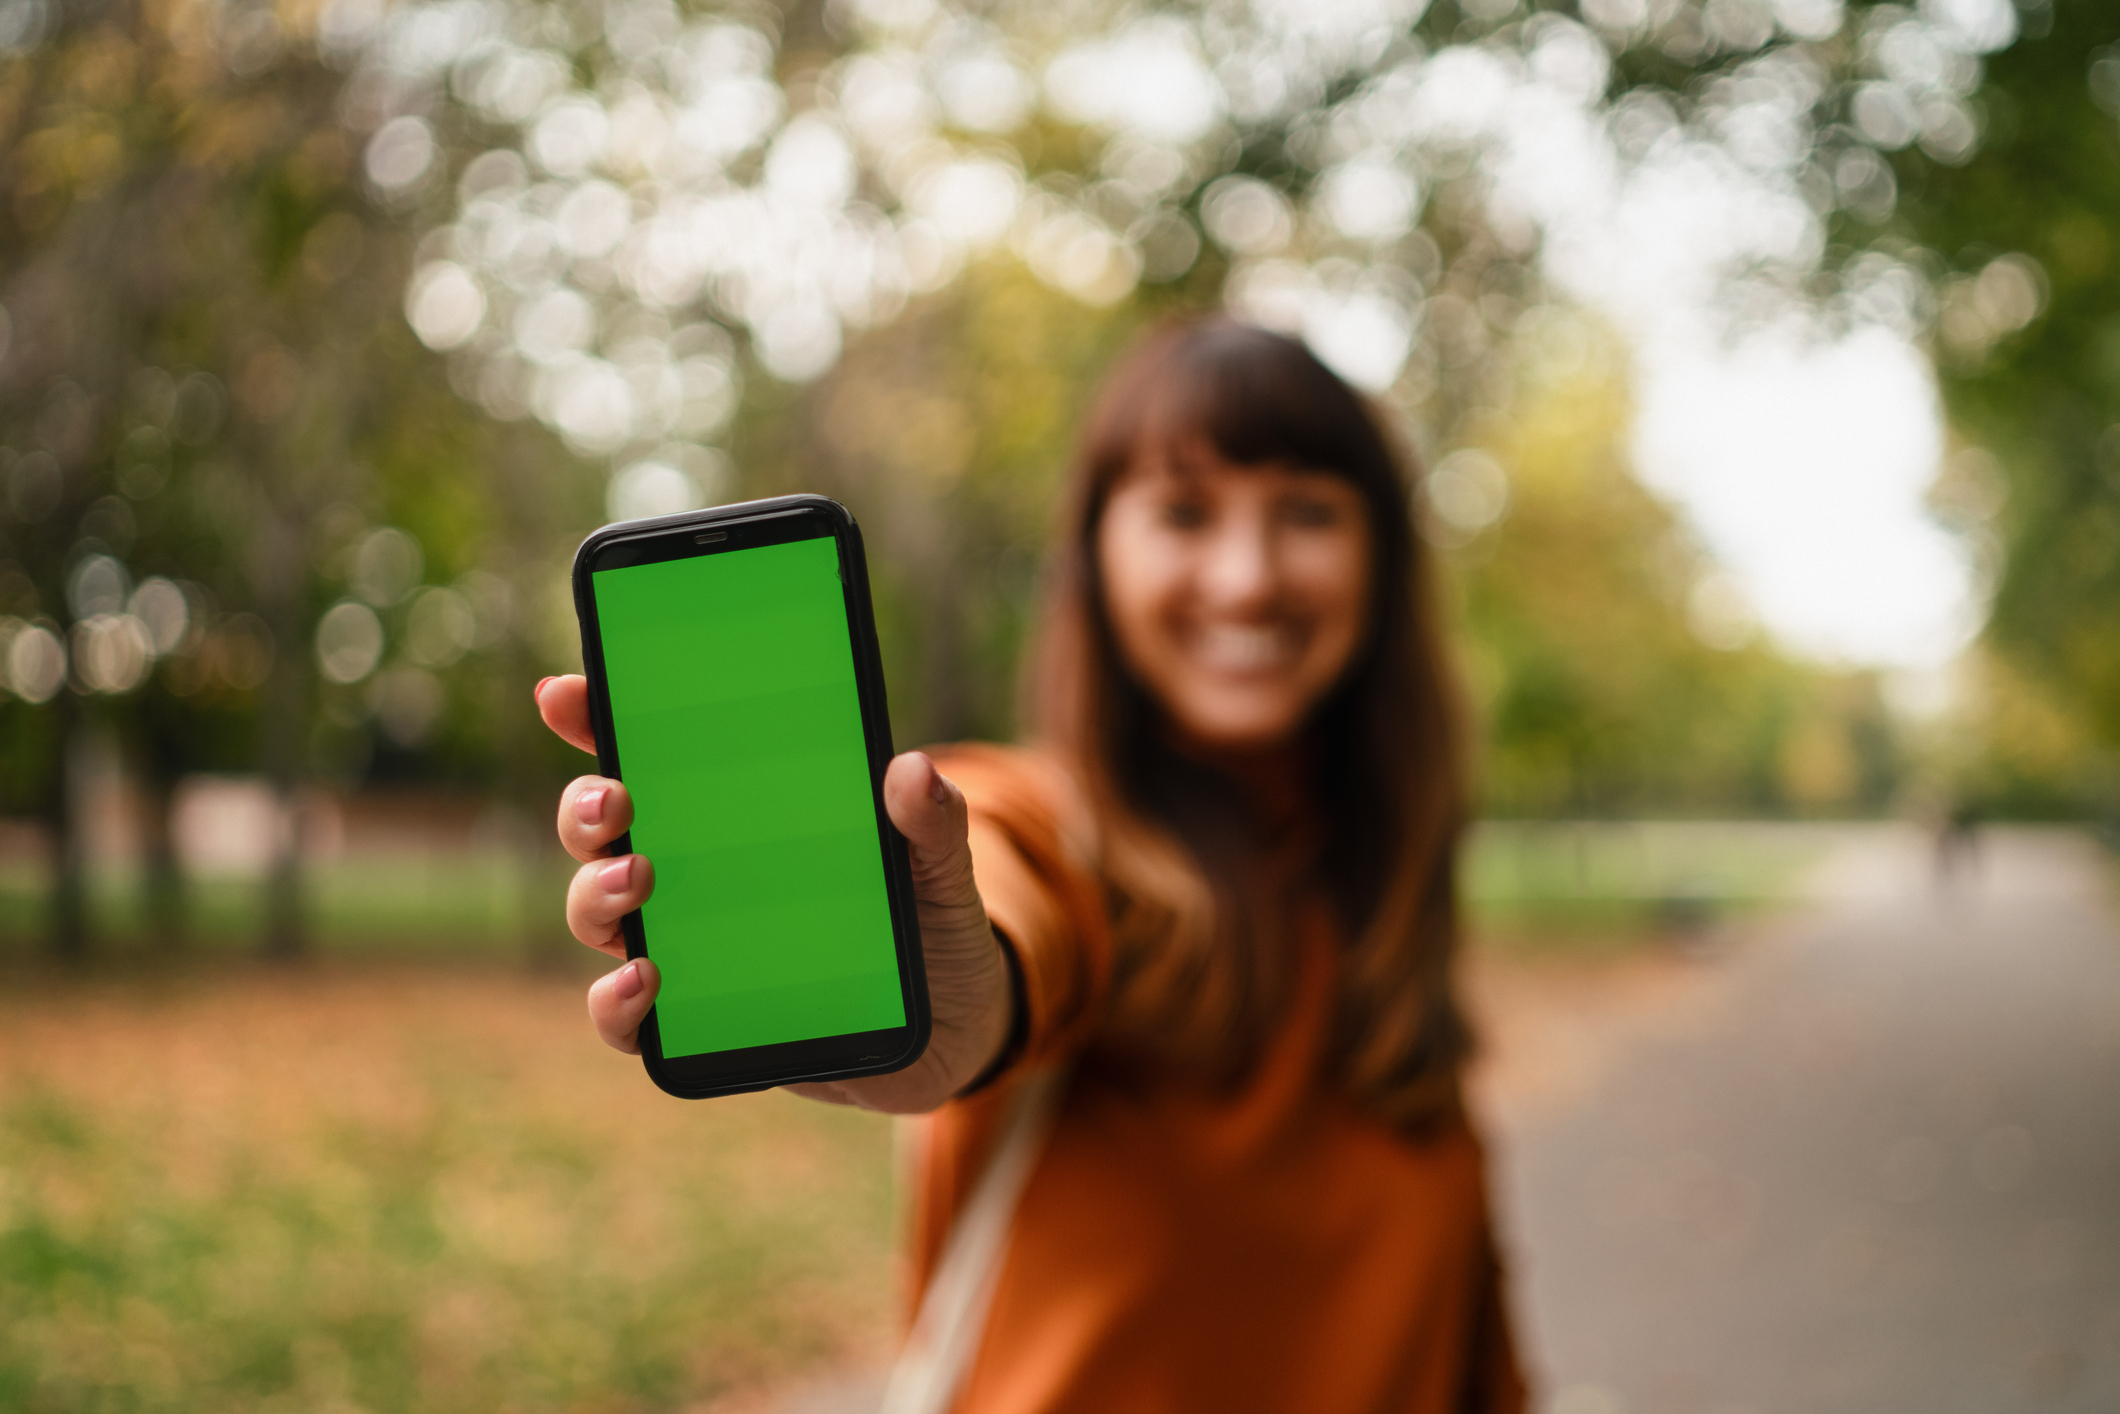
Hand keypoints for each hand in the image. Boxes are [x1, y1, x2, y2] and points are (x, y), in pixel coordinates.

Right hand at [534, 675, 1012, 1112]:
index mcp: (740, 814)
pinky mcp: (697, 1023)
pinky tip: (643, 983)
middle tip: (616, 801)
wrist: (953, 1031)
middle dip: (585, 807)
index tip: (567, 692)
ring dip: (594, 894)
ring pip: (598, 913)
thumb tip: (911, 769)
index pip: (653, 753)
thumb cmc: (933, 928)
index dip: (599, 717)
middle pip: (602, 829)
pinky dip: (614, 1002)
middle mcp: (697, 873)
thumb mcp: (944, 871)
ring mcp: (689, 947)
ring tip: (637, 882)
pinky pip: (626, 1017)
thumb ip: (934, 824)